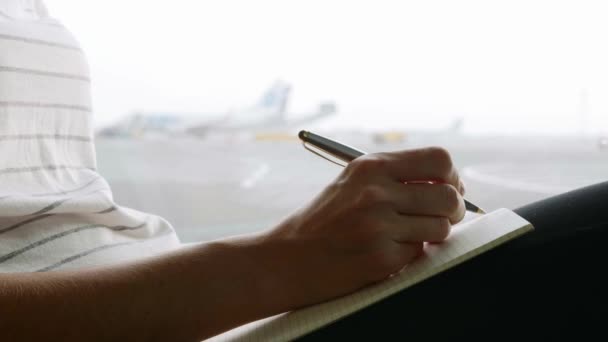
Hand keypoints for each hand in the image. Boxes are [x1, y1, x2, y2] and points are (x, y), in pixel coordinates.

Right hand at [256, 147, 465, 311]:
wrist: (286, 259)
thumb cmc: (321, 221)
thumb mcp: (352, 183)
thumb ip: (394, 176)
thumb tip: (448, 183)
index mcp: (370, 167)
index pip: (439, 160)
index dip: (452, 177)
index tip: (448, 189)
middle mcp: (376, 192)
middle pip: (449, 195)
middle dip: (453, 210)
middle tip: (442, 216)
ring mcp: (378, 225)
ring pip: (441, 227)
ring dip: (432, 234)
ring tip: (407, 235)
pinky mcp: (381, 257)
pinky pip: (419, 252)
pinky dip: (409, 253)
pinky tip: (385, 251)